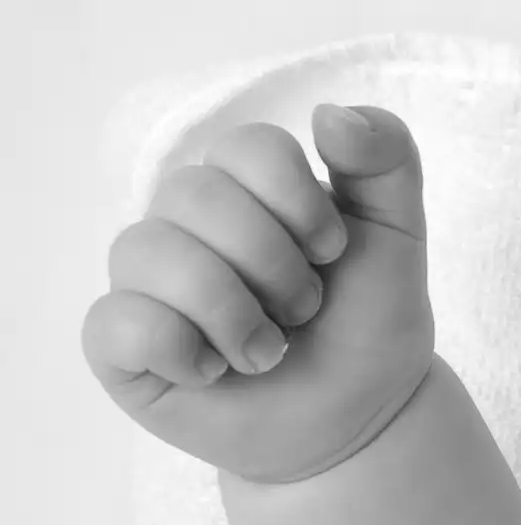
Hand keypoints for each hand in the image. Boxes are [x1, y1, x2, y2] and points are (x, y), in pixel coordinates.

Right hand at [82, 104, 434, 483]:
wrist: (359, 412)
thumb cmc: (370, 314)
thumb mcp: (399, 230)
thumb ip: (386, 157)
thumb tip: (327, 112)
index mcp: (247, 184)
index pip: (246, 146)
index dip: (298, 200)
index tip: (333, 250)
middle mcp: (185, 221)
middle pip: (195, 193)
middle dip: (272, 263)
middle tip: (305, 308)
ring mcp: (146, 281)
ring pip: (146, 249)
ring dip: (232, 310)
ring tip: (268, 348)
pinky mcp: (118, 345)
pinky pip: (116, 322)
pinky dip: (181, 349)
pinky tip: (215, 369)